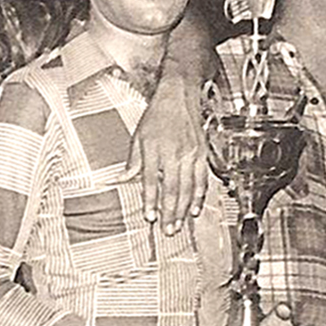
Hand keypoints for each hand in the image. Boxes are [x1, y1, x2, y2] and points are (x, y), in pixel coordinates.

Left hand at [122, 65, 207, 235]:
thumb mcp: (138, 136)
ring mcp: (191, 155)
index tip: (150, 217)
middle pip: (172, 190)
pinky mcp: (202, 154)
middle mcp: (174, 154)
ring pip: (188, 189)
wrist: (179, 96)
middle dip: (170, 213)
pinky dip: (199, 197)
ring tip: (179, 225)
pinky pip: (202, 180)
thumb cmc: (157, 115)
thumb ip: (133, 161)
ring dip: (184, 210)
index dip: (151, 201)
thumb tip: (123, 179)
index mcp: (155, 150)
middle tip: (167, 230)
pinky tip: (196, 209)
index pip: (151, 182)